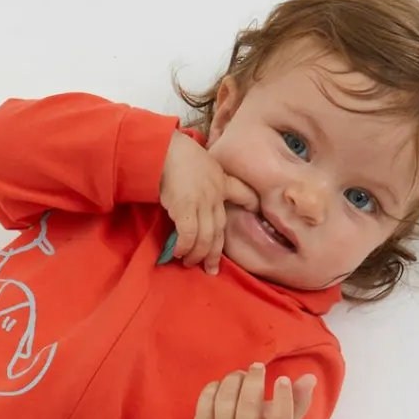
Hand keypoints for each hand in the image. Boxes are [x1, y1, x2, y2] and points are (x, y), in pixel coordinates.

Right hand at [158, 131, 258, 273]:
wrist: (163, 149)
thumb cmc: (176, 152)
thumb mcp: (200, 161)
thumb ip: (204, 178)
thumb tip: (193, 192)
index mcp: (220, 181)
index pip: (242, 193)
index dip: (250, 203)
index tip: (254, 211)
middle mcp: (214, 194)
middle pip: (220, 229)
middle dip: (215, 252)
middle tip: (212, 269)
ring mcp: (201, 202)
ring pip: (206, 237)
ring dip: (199, 254)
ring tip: (191, 263)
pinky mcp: (185, 208)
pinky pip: (189, 235)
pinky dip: (185, 247)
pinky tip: (179, 253)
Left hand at [190, 363, 316, 418]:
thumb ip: (298, 403)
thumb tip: (310, 377)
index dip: (284, 400)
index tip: (283, 379)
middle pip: (248, 409)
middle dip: (254, 381)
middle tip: (258, 367)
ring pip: (225, 401)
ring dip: (235, 380)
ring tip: (242, 375)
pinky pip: (206, 400)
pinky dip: (217, 385)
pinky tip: (225, 384)